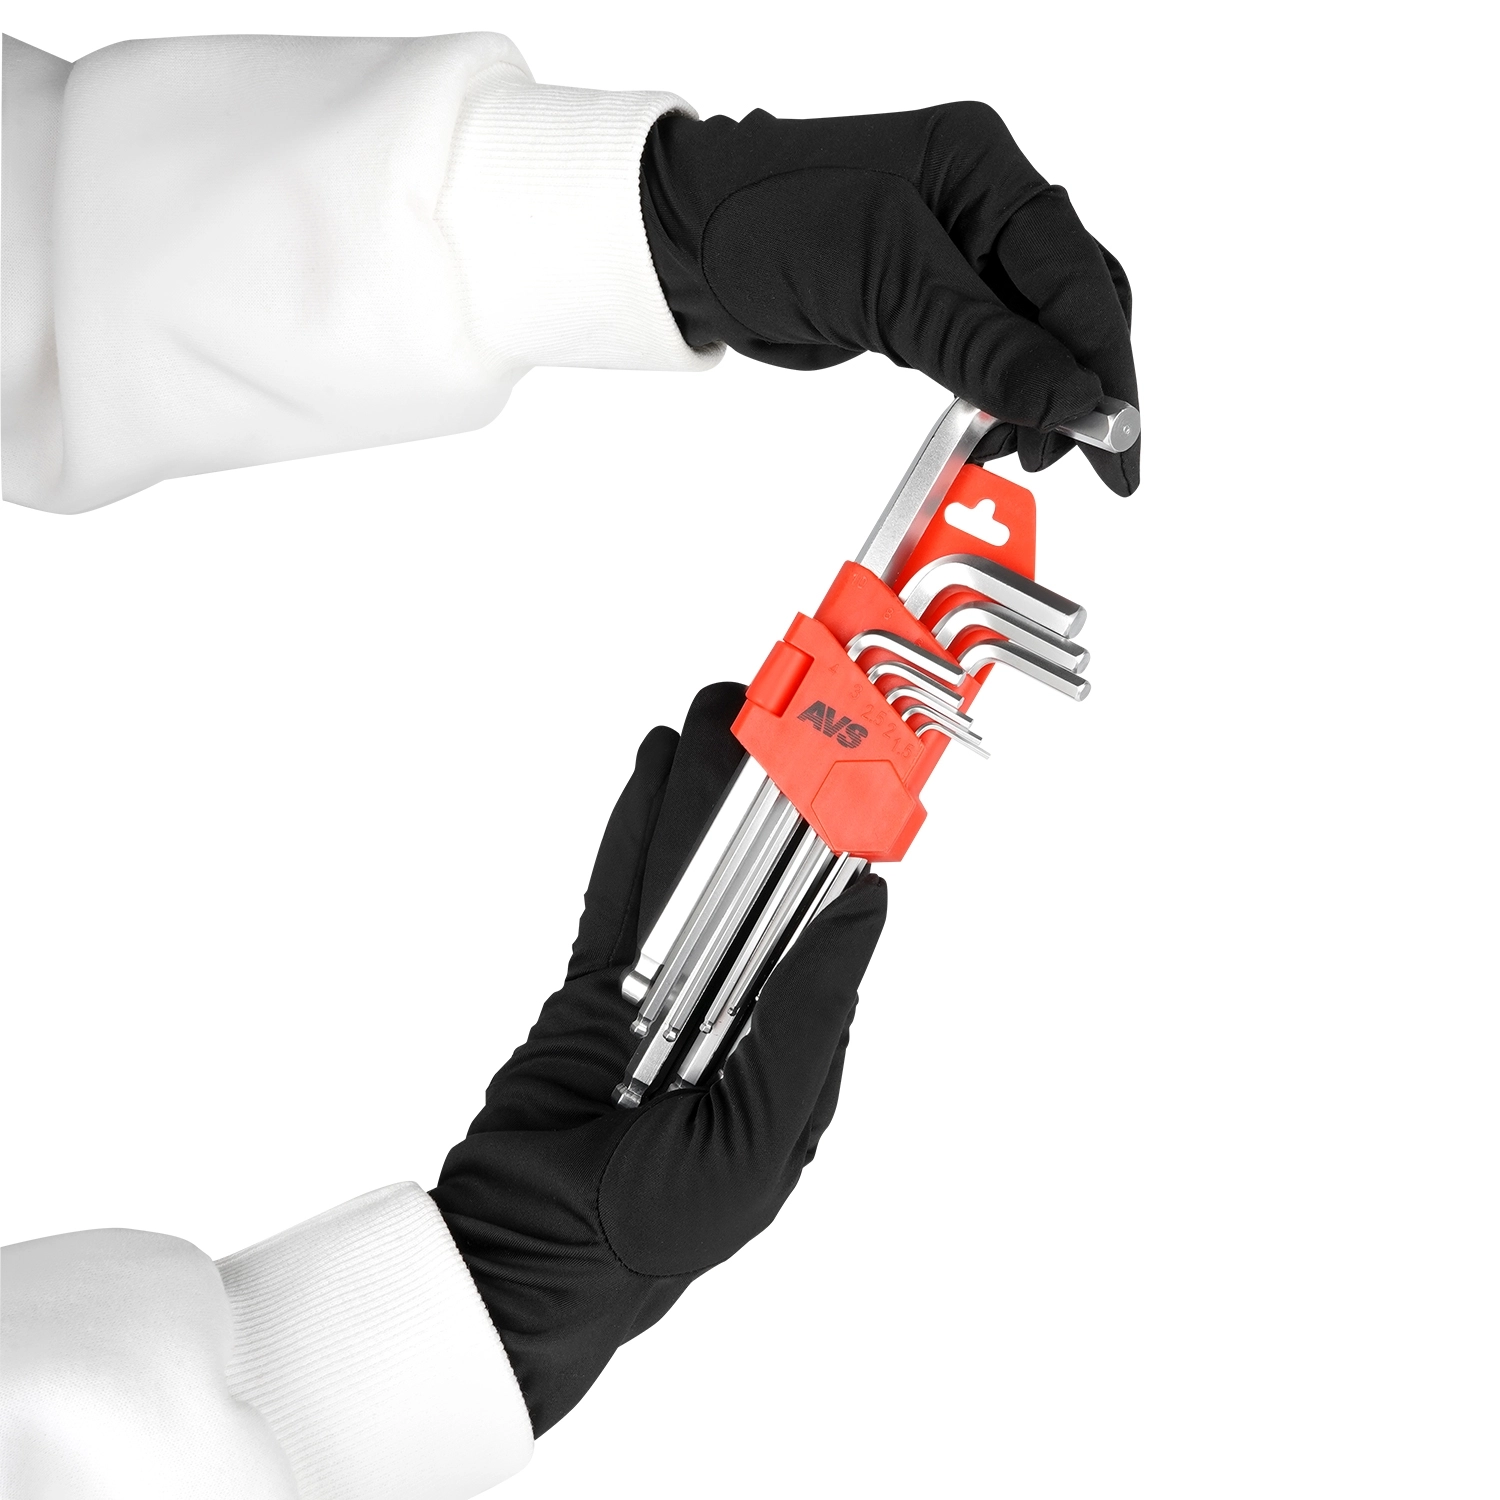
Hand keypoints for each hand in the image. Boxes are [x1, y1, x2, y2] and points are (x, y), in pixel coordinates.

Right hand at [431, 684, 886, 1434]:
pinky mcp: (589, 992)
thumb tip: (868, 905)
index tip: (861, 762)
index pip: (825, 922)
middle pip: (754, 878)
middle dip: (768, 793)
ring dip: (703, 794)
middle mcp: (733, 1011)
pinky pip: (617, 895)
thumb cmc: (662, 1230)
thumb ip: (810, 1014)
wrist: (531, 1270)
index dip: (842, 841)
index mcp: (791, 1047)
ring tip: (719, 713)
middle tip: (782, 704)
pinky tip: (657, 769)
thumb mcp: (763, 1130)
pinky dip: (636, 829)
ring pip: (688, 874)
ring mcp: (659, 995)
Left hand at [641, 104, 1138, 494]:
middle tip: (1077, 461)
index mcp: (984, 169)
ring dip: (1042, 398)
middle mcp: (981, 204)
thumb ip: (981, 343)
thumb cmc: (765, 223)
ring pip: (1036, 335)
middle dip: (1082, 386)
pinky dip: (1001, 394)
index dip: (1104, 367)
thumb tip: (1069, 399)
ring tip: (1024, 453)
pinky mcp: (927, 299)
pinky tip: (998, 429)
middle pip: (1074, 305)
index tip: (1117, 442)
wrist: (684, 243)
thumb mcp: (884, 280)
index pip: (1076, 278)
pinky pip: (990, 350)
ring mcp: (957, 253)